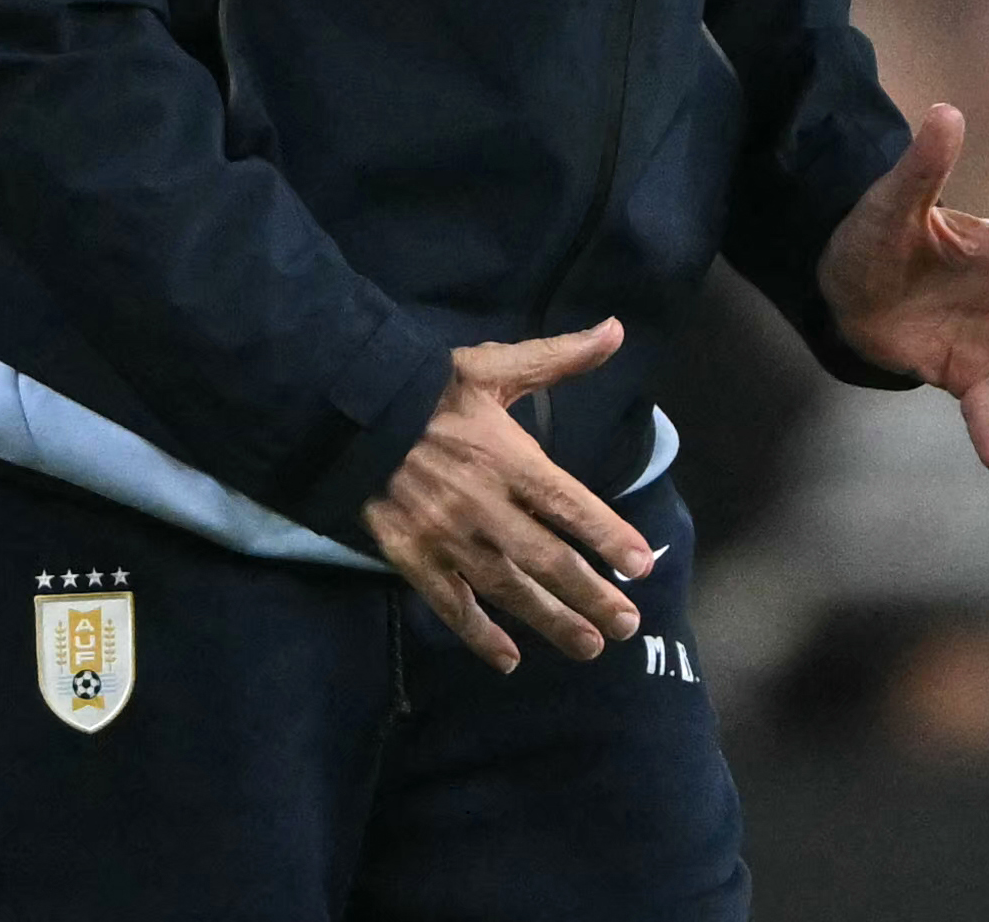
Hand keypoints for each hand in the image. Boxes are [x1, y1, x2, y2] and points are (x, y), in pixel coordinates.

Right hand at [360, 321, 655, 674]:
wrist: (346, 416)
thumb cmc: (427, 391)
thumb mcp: (492, 366)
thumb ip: (557, 357)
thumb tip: (615, 330)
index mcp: (507, 458)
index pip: (569, 504)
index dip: (608, 536)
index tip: (642, 565)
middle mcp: (483, 506)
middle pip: (548, 560)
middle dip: (591, 595)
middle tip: (628, 625)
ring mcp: (447, 538)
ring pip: (507, 590)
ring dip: (550, 622)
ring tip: (590, 647)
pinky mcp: (412, 558)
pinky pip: (451, 605)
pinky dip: (479, 635)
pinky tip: (507, 659)